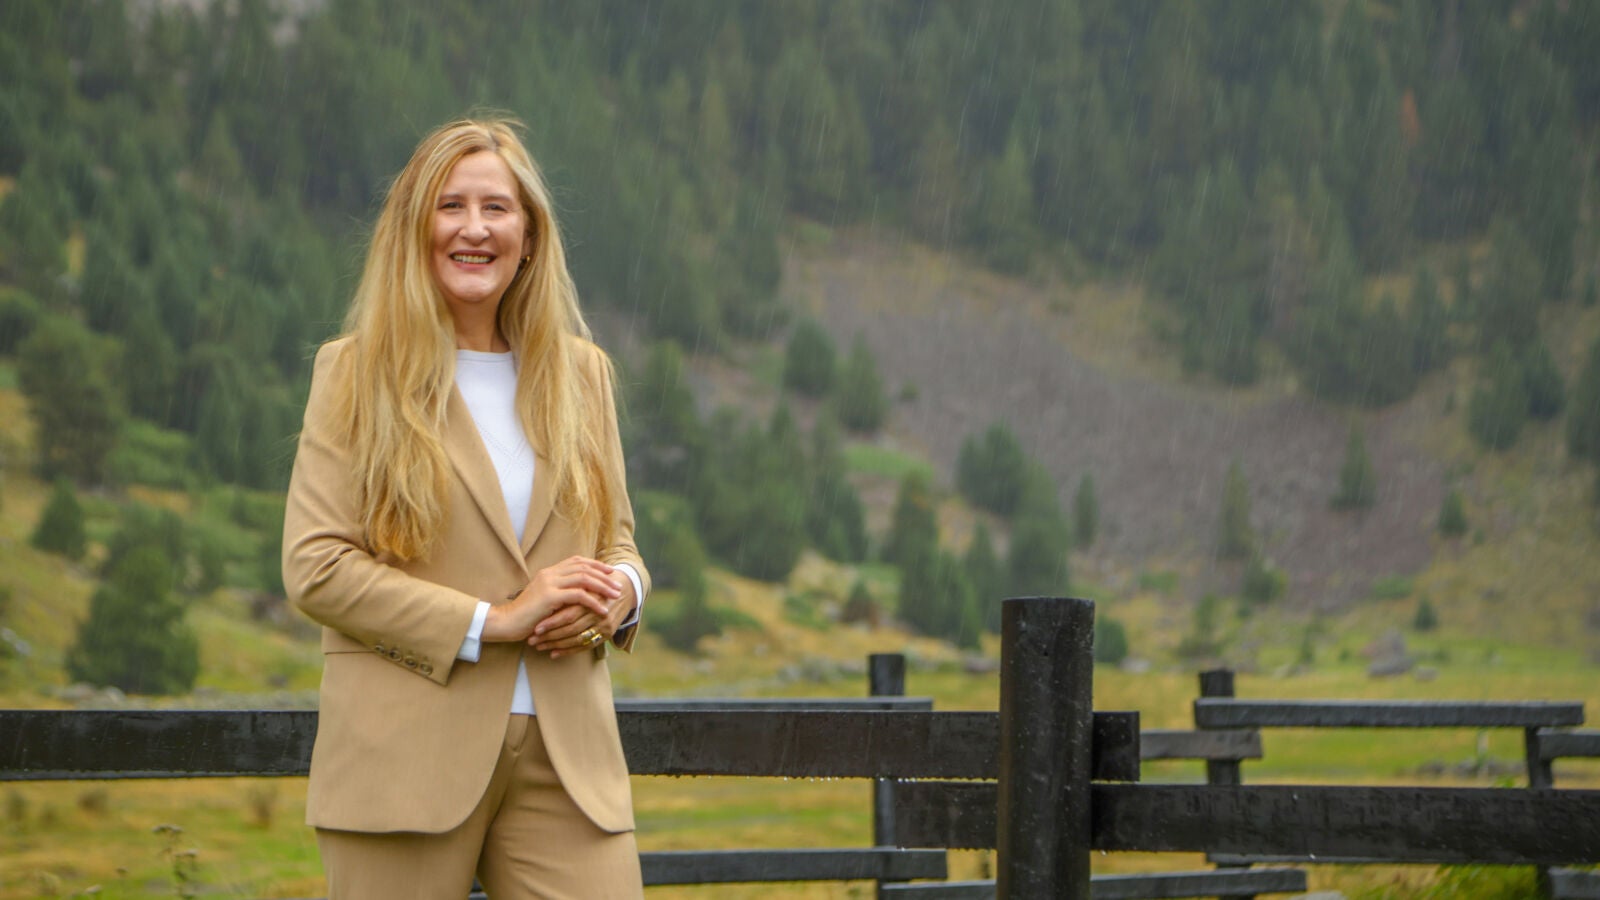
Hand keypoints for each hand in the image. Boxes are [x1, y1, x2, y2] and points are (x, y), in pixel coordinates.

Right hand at [482, 556, 619, 643]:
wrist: (506, 621)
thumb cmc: (525, 615)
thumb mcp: (544, 599)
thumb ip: (559, 593)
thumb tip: (578, 594)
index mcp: (549, 572)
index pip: (577, 561)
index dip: (595, 565)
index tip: (610, 572)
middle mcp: (550, 574)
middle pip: (583, 568)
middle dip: (604, 576)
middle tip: (618, 585)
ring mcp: (549, 583)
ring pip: (583, 579)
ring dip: (602, 587)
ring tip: (615, 596)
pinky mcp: (549, 596)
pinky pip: (578, 596)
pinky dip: (593, 602)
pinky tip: (602, 610)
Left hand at [532, 574, 636, 657]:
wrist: (626, 589)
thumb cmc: (599, 584)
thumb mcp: (587, 582)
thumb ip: (570, 589)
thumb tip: (541, 598)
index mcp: (592, 597)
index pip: (569, 614)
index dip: (552, 622)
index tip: (534, 628)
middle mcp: (600, 613)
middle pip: (571, 628)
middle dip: (550, 635)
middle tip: (532, 640)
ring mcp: (604, 625)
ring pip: (577, 638)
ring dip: (556, 644)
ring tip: (539, 647)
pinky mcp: (607, 634)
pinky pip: (585, 646)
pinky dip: (568, 651)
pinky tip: (553, 654)